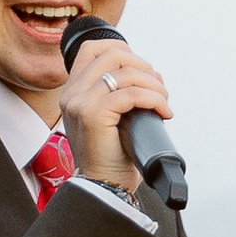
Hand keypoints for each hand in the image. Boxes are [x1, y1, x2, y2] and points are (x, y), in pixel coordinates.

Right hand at [58, 35, 170, 195]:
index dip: (123, 50)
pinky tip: (163, 113)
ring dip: (154, 85)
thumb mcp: (113, 117)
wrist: (105, 187)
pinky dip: (154, 99)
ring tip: (164, 102)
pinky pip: (132, 94)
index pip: (92, 49)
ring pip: (125, 73)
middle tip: (159, 89)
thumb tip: (152, 74)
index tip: (143, 72)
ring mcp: (80, 103)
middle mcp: (72, 94)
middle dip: (144, 66)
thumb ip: (119, 93)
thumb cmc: (113, 156)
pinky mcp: (92, 114)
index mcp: (73, 92)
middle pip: (112, 54)